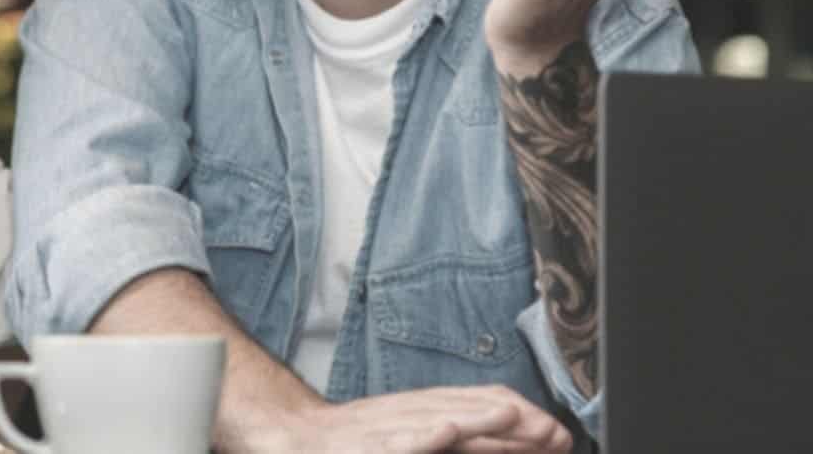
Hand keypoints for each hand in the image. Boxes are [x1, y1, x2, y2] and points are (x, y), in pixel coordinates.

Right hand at [245, 385, 570, 453]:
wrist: (292, 437)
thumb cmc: (355, 441)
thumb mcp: (410, 430)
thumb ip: (452, 434)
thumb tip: (512, 439)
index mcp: (426, 412)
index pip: (482, 404)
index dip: (522, 419)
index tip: (558, 436)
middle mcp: (412, 415)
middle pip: (470, 414)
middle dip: (516, 427)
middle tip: (555, 436)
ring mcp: (389, 430)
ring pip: (439, 422)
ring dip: (478, 422)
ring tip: (513, 421)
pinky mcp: (364, 446)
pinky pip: (397, 442)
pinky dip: (422, 436)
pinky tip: (444, 431)